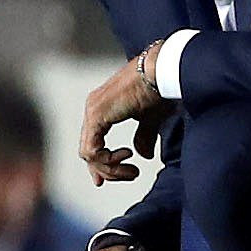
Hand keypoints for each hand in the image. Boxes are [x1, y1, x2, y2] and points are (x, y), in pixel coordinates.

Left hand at [79, 44, 173, 185]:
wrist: (161, 71)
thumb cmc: (160, 88)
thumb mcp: (151, 119)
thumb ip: (144, 136)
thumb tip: (143, 155)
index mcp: (103, 108)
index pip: (92, 142)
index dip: (100, 164)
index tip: (105, 180)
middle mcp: (93, 109)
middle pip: (89, 152)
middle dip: (107, 170)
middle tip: (130, 175)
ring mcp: (93, 111)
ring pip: (89, 154)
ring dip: (111, 168)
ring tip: (133, 170)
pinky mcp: (97, 115)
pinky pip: (93, 150)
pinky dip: (108, 160)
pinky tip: (127, 155)